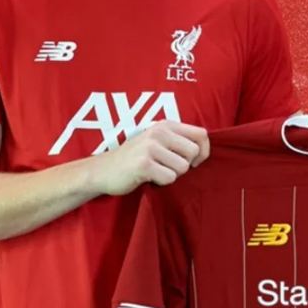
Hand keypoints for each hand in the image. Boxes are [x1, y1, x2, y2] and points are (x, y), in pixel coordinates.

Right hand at [88, 121, 210, 196]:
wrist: (103, 170)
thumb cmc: (135, 158)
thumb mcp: (157, 141)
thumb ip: (178, 141)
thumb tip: (204, 151)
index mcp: (165, 125)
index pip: (202, 134)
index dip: (203, 151)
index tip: (194, 162)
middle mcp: (159, 132)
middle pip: (194, 152)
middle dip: (185, 165)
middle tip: (168, 167)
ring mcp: (150, 147)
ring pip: (183, 168)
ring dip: (171, 175)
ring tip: (156, 171)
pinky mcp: (144, 164)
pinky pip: (169, 178)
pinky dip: (161, 182)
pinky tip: (148, 177)